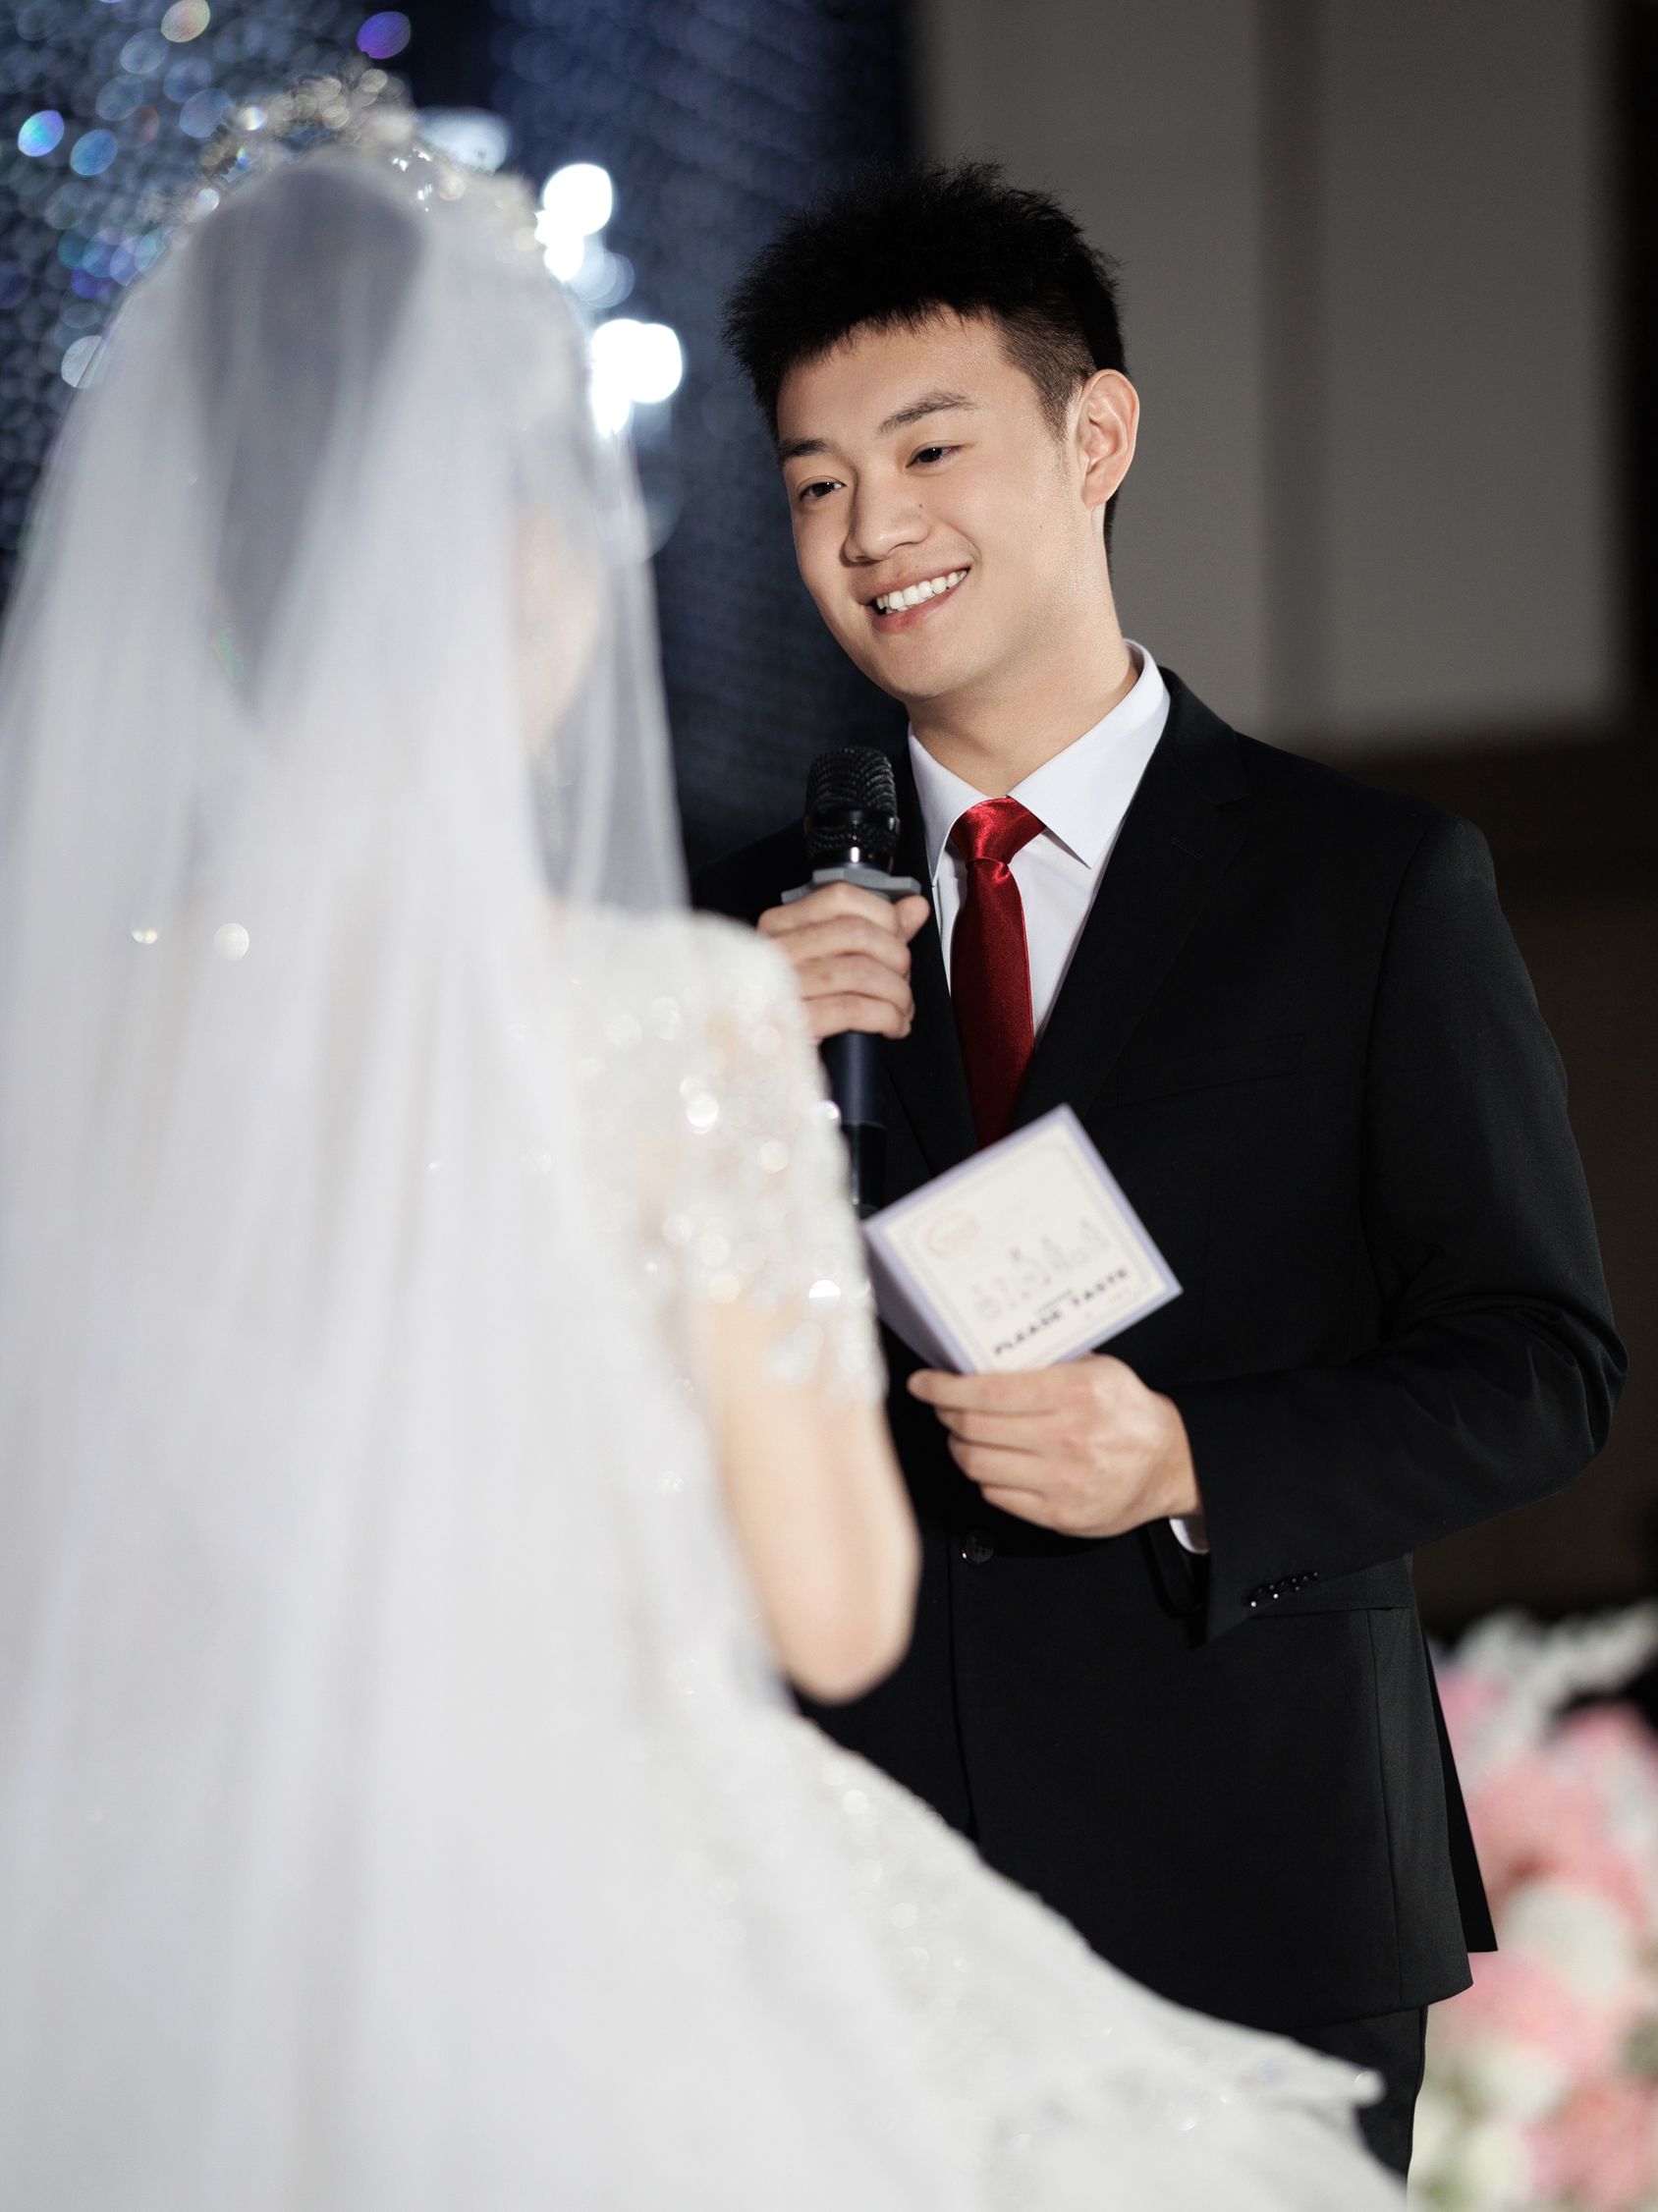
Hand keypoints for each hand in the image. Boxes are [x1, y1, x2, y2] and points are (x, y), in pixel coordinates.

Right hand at [758, 883, 931, 1044]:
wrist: (764, 1066)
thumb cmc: (796, 1010)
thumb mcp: (830, 962)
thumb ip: (874, 931)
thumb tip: (914, 909)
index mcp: (781, 928)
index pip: (840, 897)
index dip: (884, 916)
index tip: (898, 938)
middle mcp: (776, 951)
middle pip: (856, 933)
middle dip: (897, 958)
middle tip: (902, 980)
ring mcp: (781, 987)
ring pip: (859, 971)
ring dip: (896, 993)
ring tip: (901, 1007)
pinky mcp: (794, 1024)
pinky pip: (853, 1010)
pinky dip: (886, 1017)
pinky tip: (892, 1025)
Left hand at [907, 1355, 1200, 1538]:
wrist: (1170, 1462)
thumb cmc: (1128, 1411)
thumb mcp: (1097, 1368)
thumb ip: (1045, 1362)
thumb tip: (982, 1355)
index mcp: (1077, 1394)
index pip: (989, 1392)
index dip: (945, 1387)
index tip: (924, 1383)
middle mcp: (1069, 1439)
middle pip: (975, 1427)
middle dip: (946, 1413)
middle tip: (941, 1403)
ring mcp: (1064, 1482)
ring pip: (977, 1464)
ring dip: (959, 1445)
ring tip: (964, 1432)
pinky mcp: (1061, 1515)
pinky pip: (996, 1494)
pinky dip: (983, 1475)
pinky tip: (992, 1460)